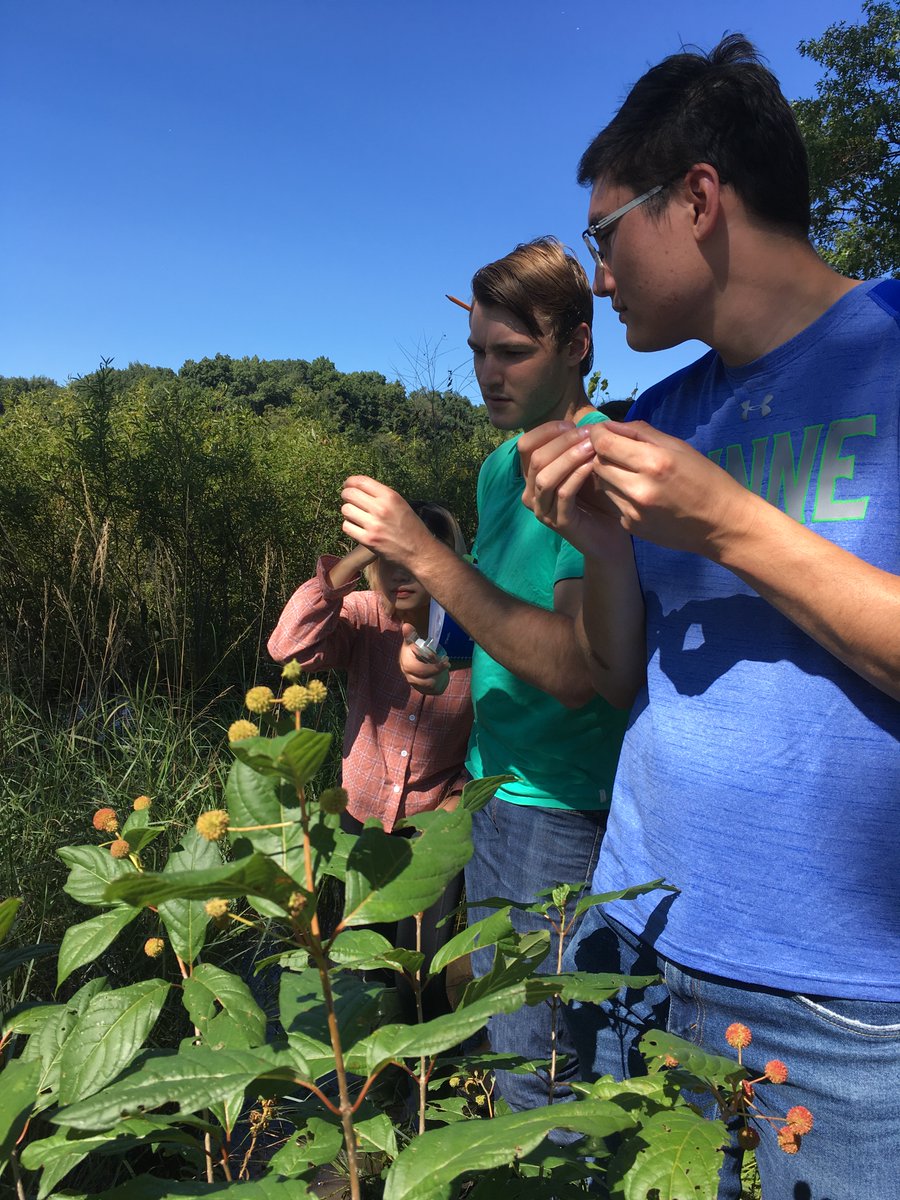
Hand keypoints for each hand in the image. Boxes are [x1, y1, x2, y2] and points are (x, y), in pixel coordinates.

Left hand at [341, 476, 431, 566]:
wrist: (419, 552)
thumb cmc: (411, 528)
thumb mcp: (401, 504)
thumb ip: (382, 496)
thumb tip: (359, 490)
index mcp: (390, 496)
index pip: (361, 481)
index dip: (350, 482)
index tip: (348, 485)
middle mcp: (381, 508)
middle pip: (349, 494)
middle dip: (346, 495)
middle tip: (349, 500)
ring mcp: (373, 525)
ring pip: (345, 510)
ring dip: (348, 512)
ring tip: (356, 515)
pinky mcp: (368, 540)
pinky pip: (347, 527)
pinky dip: (349, 526)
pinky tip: (357, 527)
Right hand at [399, 624, 449, 695]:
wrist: (407, 661)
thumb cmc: (411, 650)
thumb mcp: (410, 642)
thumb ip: (410, 634)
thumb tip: (406, 625)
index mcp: (407, 665)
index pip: (423, 670)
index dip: (436, 667)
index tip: (446, 661)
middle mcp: (409, 677)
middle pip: (428, 681)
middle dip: (440, 673)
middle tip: (447, 664)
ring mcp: (414, 684)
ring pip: (431, 687)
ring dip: (440, 679)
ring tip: (445, 670)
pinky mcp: (420, 690)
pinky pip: (432, 692)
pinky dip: (439, 685)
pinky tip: (443, 677)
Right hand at [518, 421, 631, 562]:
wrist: (610, 535)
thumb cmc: (598, 499)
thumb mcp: (584, 465)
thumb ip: (576, 446)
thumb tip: (584, 419)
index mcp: (531, 477)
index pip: (525, 445)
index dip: (547, 430)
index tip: (573, 425)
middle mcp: (530, 493)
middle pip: (536, 458)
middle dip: (564, 441)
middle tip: (590, 434)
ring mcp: (542, 510)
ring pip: (545, 475)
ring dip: (570, 456)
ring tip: (593, 447)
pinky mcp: (558, 522)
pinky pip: (563, 493)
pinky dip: (577, 475)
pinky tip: (593, 465)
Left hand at [588, 421, 757, 557]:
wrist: (722, 524)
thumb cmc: (706, 479)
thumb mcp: (679, 447)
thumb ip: (641, 432)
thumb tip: (610, 425)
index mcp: (654, 462)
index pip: (604, 444)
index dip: (598, 434)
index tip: (603, 431)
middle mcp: (639, 489)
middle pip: (598, 464)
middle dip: (603, 453)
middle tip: (619, 451)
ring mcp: (633, 511)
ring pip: (602, 484)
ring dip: (610, 474)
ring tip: (632, 473)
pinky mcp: (631, 526)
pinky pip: (613, 502)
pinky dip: (620, 494)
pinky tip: (641, 494)